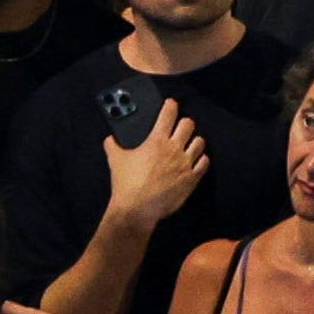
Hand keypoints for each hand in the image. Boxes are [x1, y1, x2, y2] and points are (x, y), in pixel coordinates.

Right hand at [102, 100, 208, 226]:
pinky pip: (204, 163)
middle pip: (188, 124)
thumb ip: (112, 145)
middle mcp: (174, 149)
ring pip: (199, 142)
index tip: (170, 104)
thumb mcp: (115, 160)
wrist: (138, 209)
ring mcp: (185, 164)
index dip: (170, 105)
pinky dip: (201, 159)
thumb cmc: (127, 184)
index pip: (169, 113)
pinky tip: (195, 160)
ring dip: (194, 140)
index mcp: (156, 141)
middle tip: (179, 126)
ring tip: (189, 143)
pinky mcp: (191, 179)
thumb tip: (109, 139)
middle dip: (184, 122)